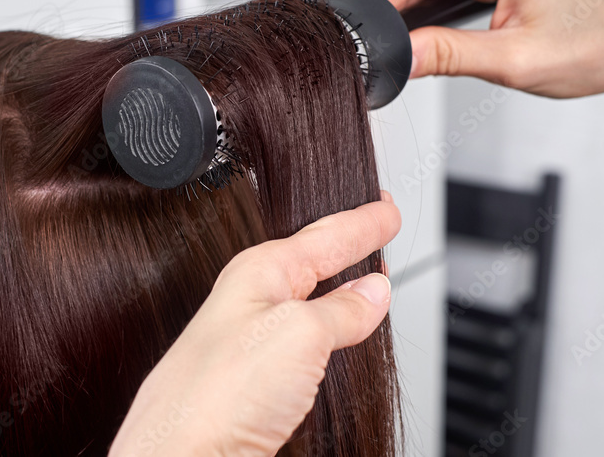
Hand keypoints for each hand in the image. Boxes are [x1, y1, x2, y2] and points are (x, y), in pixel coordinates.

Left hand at [108, 193, 399, 456]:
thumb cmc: (216, 395)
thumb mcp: (299, 335)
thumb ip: (341, 311)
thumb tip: (372, 291)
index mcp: (259, 274)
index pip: (325, 235)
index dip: (362, 222)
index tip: (387, 207)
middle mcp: (251, 301)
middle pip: (311, 258)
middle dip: (347, 241)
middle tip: (378, 224)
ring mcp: (250, 341)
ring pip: (305, 298)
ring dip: (339, 284)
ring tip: (366, 270)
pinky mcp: (252, 381)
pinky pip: (299, 337)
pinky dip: (327, 326)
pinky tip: (336, 332)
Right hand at [367, 0, 603, 98]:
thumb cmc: (586, 50)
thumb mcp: (513, 63)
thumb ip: (449, 57)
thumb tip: (398, 57)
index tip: (356, 32)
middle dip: (383, 4)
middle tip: (369, 48)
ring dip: (398, 4)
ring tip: (391, 42)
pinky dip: (416, 2)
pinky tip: (414, 29)